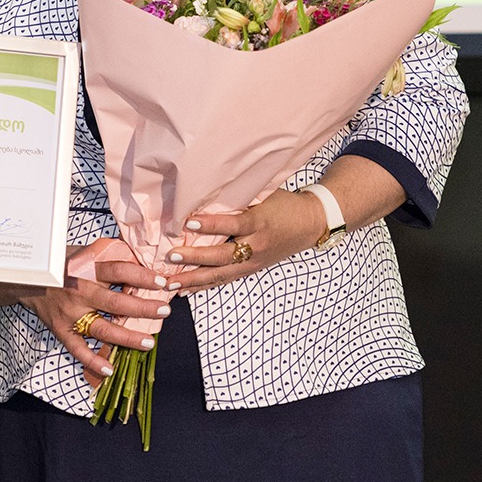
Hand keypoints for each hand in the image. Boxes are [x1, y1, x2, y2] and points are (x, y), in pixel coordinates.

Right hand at [19, 249, 175, 387]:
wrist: (25, 278)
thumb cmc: (59, 264)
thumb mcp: (81, 253)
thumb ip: (106, 256)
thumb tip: (138, 254)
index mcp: (87, 270)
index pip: (119, 271)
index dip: (142, 276)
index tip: (161, 282)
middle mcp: (80, 291)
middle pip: (116, 302)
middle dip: (143, 308)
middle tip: (164, 310)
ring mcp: (71, 313)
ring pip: (102, 328)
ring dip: (127, 337)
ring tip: (149, 342)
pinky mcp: (61, 329)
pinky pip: (77, 348)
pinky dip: (92, 361)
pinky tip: (109, 369)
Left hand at [164, 189, 323, 295]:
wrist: (311, 223)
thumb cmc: (284, 204)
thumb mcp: (265, 195)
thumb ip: (239, 197)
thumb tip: (205, 191)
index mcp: (261, 222)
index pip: (234, 224)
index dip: (212, 224)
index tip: (188, 223)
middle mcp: (258, 245)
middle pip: (223, 255)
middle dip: (195, 258)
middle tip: (171, 256)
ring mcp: (255, 261)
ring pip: (221, 274)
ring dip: (194, 279)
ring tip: (170, 283)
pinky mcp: (252, 270)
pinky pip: (225, 280)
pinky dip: (204, 286)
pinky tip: (185, 290)